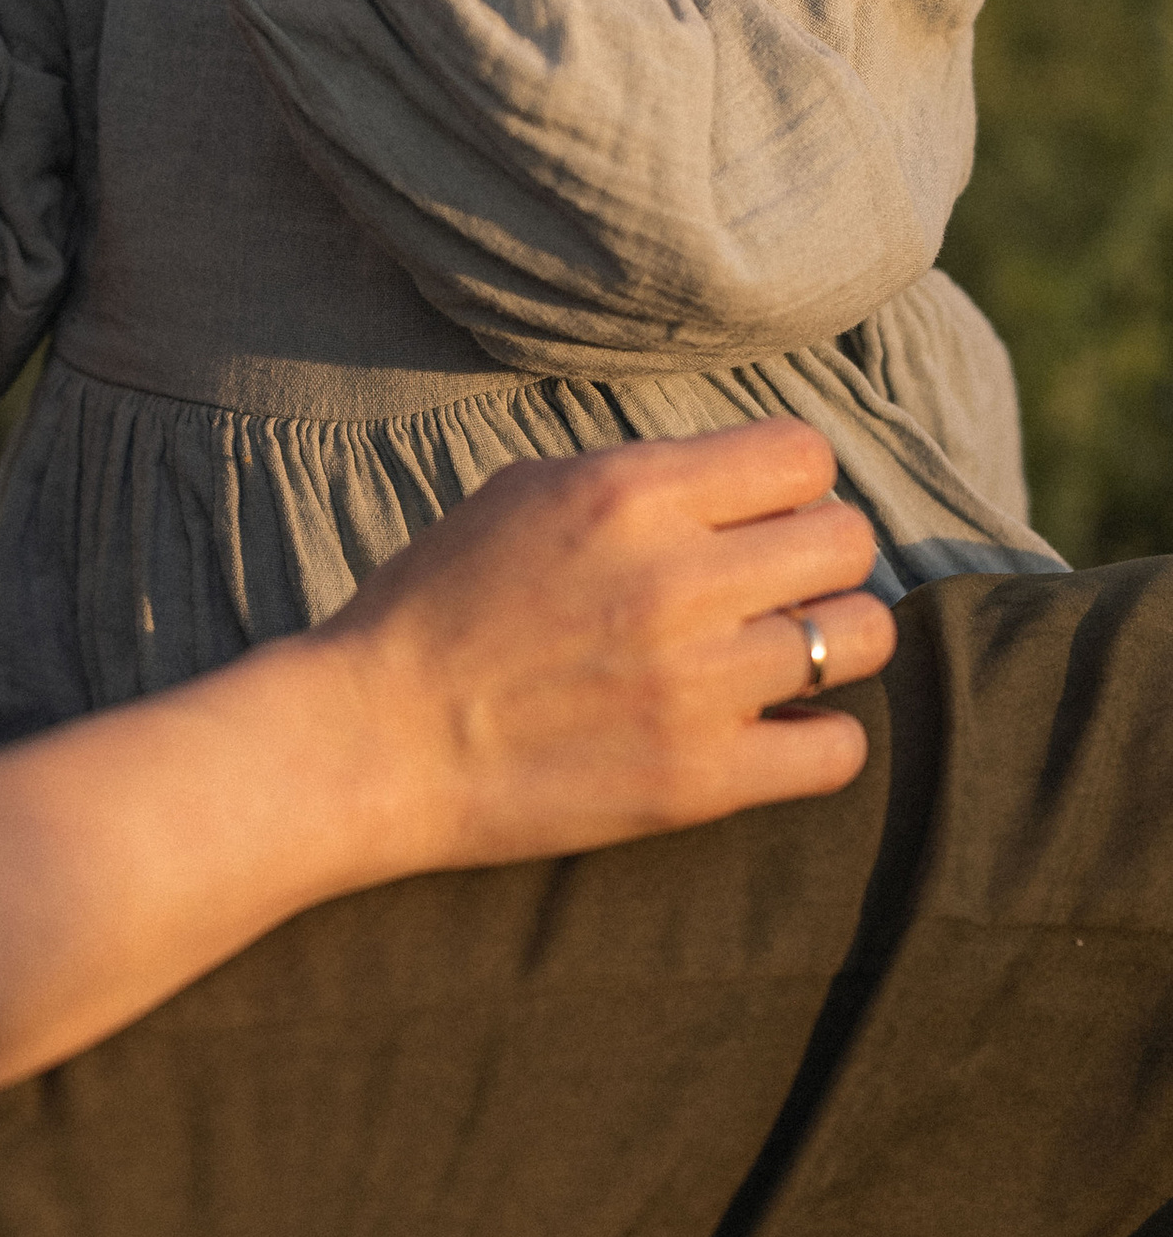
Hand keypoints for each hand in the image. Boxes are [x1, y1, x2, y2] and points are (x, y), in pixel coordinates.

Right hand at [326, 420, 895, 874]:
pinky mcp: (700, 781)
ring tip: (773, 659)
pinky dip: (817, 738)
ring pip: (861, 639)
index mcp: (629, 493)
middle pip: (850, 541)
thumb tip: (737, 483)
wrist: (376, 740)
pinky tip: (767, 730)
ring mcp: (697, 685)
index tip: (757, 518)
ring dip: (827, 644)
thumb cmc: (437, 608)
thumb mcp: (522, 494)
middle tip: (770, 591)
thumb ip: (639, 479)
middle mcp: (677, 579)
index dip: (789, 485)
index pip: (802, 454)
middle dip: (818, 559)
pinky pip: (841, 749)